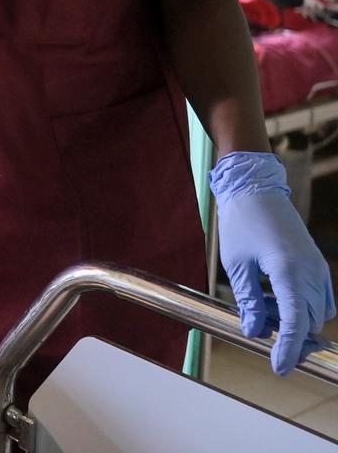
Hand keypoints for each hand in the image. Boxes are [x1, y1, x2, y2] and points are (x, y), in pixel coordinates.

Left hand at [212, 151, 335, 374]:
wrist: (255, 188)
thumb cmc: (241, 221)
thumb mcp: (236, 264)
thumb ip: (248, 300)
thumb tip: (253, 332)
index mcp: (289, 272)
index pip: (294, 323)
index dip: (287, 349)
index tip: (280, 369)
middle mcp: (310, 272)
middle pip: (308, 322)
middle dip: (288, 336)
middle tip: (260, 331)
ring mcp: (318, 268)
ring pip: (315, 312)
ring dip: (294, 320)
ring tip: (261, 307)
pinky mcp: (317, 264)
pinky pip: (320, 298)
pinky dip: (301, 307)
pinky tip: (274, 298)